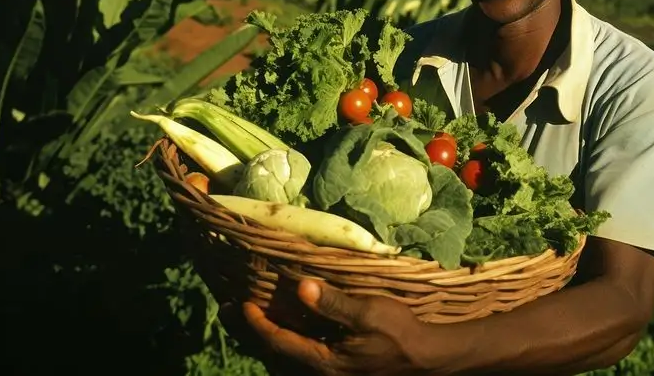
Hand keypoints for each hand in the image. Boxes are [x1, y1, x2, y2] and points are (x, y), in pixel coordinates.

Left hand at [242, 279, 444, 375]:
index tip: (243, 302)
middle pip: (273, 355)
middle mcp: (320, 373)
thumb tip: (301, 287)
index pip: (279, 342)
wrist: (427, 359)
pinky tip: (282, 331)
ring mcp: (329, 374)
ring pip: (283, 360)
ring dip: (262, 339)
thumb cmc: (400, 334)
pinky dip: (282, 345)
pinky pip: (297, 360)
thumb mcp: (369, 314)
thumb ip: (334, 304)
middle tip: (226, 310)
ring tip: (245, 319)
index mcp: (324, 362)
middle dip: (249, 333)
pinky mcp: (337, 370)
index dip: (258, 323)